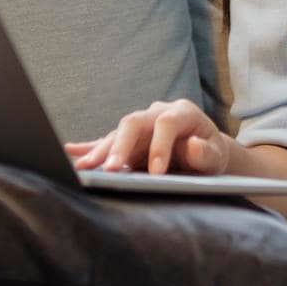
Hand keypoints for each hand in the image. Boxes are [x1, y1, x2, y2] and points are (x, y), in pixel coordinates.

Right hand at [63, 98, 230, 176]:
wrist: (204, 153)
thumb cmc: (211, 156)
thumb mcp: (216, 157)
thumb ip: (207, 153)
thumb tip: (194, 146)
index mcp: (181, 112)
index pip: (166, 122)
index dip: (160, 145)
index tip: (156, 173)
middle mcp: (156, 113)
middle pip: (133, 122)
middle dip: (120, 145)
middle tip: (109, 168)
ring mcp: (141, 125)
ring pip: (116, 133)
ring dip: (100, 151)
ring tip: (84, 167)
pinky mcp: (129, 140)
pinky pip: (106, 141)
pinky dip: (89, 148)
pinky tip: (70, 153)